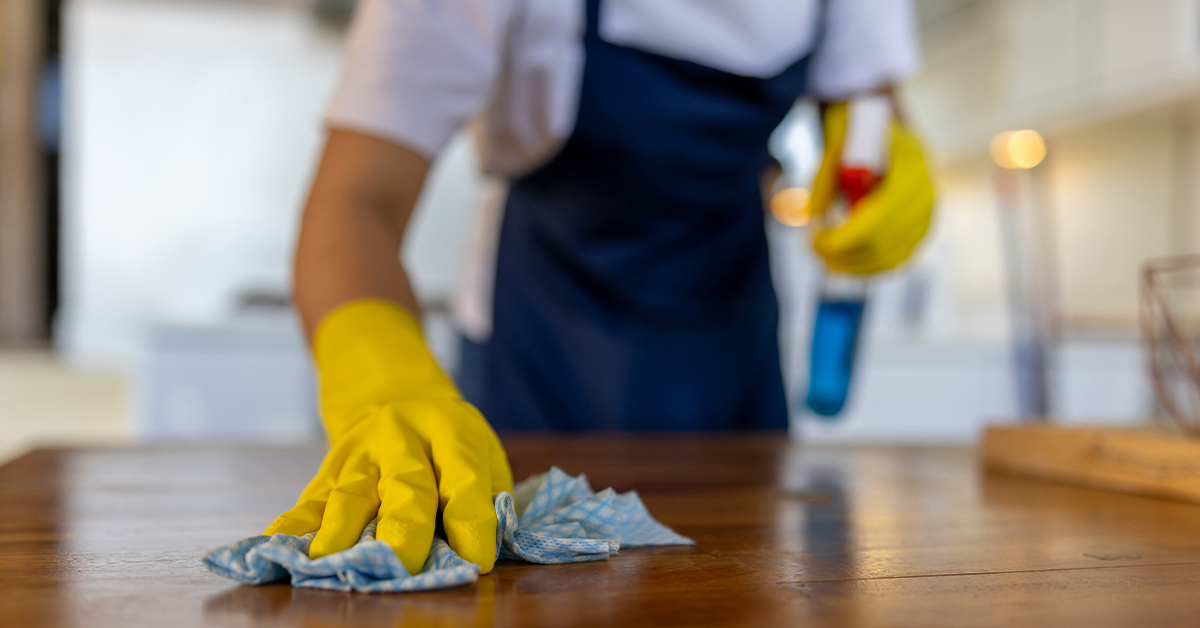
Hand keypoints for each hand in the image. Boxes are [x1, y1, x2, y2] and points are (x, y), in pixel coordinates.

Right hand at [264, 300, 512, 573]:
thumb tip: (486, 548)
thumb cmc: (446, 440)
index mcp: (452, 434)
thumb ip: (487, 497)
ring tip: (329, 560)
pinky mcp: (330, 468)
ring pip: (351, 493)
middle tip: (404, 564)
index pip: (464, 480)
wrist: (391, 390)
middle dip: (405, 528)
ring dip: (340, 529)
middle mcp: (405, 440)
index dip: (472, 522)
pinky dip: (292, 526)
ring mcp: (362, 453)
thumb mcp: (479, 452)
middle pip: (406, 486)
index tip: (476, 561)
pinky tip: (277, 545)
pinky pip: (310, 500)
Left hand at [807, 102, 934, 274]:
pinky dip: (868, 267)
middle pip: (885, 240)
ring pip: (891, 256)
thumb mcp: (836, 142)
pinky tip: (843, 264)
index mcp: (910, 162)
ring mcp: (928, 212)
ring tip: (824, 259)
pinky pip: (897, 259)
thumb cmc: (856, 132)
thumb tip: (813, 215)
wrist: (883, 130)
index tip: (815, 240)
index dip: (846, 236)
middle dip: (844, 253)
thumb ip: (824, 177)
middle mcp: (927, 190)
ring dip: (853, 265)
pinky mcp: (922, 229)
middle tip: (814, 250)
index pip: (881, 215)